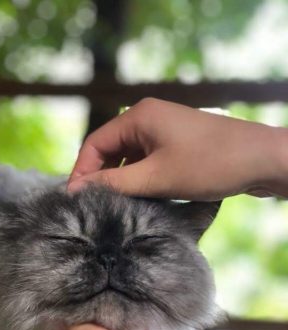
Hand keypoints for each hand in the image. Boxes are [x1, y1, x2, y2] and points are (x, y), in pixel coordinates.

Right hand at [68, 98, 287, 199]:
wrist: (261, 160)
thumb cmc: (210, 163)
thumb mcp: (156, 177)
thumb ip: (114, 182)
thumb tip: (77, 188)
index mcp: (139, 116)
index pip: (95, 143)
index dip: (82, 172)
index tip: (75, 199)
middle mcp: (148, 118)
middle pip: (110, 150)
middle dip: (101, 177)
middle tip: (94, 206)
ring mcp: (164, 131)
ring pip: (130, 158)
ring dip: (122, 181)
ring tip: (117, 206)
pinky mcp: (177, 145)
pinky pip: (148, 162)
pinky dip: (140, 180)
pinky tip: (141, 199)